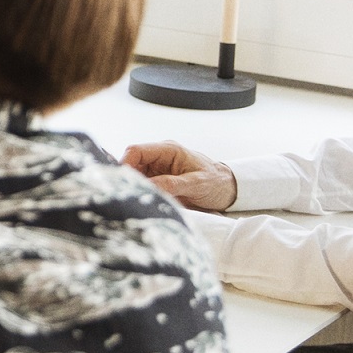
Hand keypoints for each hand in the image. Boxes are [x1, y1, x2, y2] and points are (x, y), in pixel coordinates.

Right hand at [122, 141, 237, 211]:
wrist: (228, 190)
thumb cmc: (216, 182)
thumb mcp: (196, 184)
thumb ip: (172, 184)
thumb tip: (148, 186)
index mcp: (168, 150)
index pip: (136, 151)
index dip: (125, 164)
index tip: (124, 182)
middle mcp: (159, 158)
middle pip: (131, 163)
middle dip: (127, 179)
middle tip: (128, 196)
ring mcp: (157, 169)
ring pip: (134, 176)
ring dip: (133, 187)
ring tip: (136, 201)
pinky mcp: (158, 182)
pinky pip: (142, 185)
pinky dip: (139, 193)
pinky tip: (142, 203)